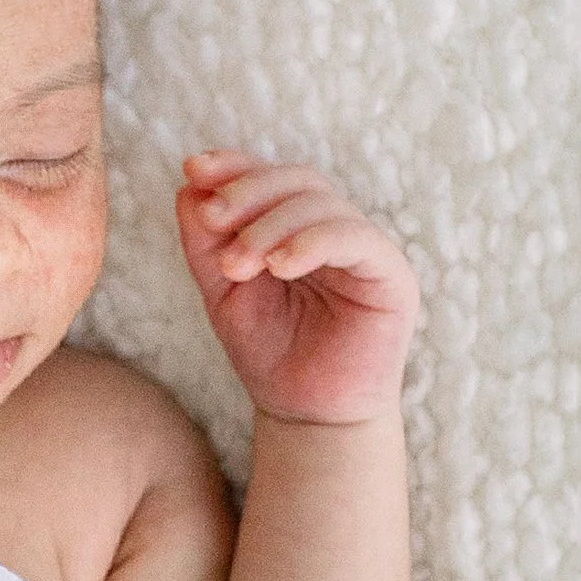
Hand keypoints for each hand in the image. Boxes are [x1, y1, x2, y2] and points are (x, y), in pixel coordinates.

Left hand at [176, 151, 418, 426]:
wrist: (305, 414)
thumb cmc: (269, 354)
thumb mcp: (223, 293)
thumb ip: (206, 245)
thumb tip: (189, 187)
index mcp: (298, 228)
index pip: (272, 178)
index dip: (236, 165)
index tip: (193, 168)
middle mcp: (335, 229)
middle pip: (298, 180)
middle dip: (249, 191)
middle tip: (212, 218)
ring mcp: (366, 249)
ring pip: (322, 205)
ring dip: (271, 226)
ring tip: (237, 264)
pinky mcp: (392, 274)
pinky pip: (356, 238)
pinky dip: (313, 242)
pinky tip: (279, 265)